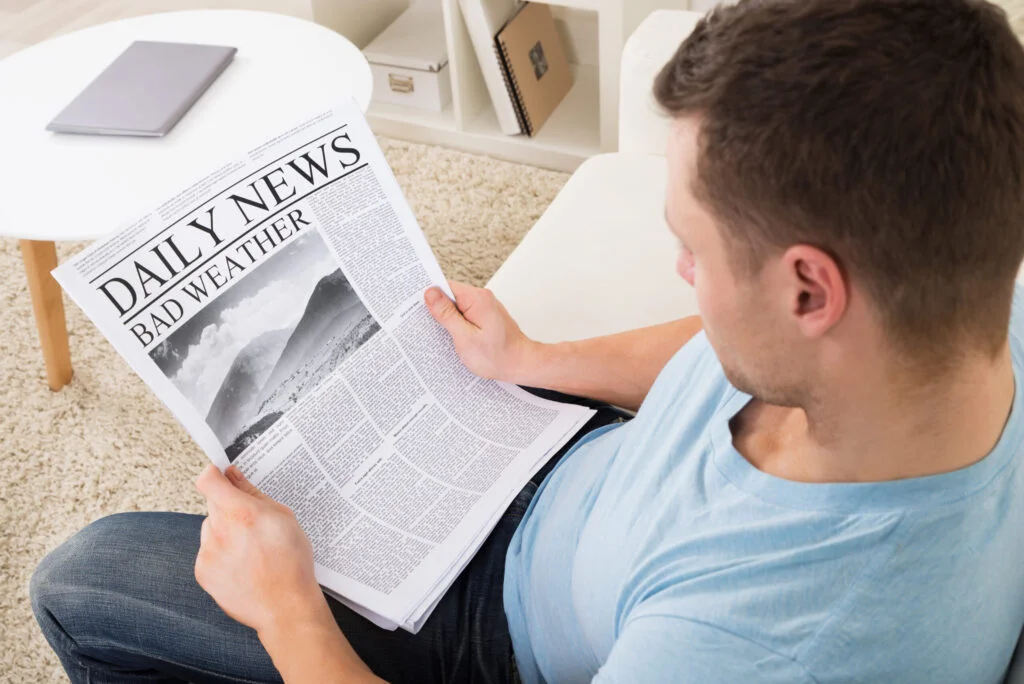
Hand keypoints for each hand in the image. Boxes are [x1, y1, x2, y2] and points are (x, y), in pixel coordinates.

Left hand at [194, 465, 331, 638]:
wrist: (285, 606)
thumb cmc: (291, 562)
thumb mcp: (283, 518)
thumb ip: (253, 493)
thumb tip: (234, 475)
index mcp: (240, 513)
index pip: (208, 480)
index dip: (214, 474)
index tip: (221, 476)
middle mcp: (219, 530)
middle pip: (213, 504)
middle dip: (229, 506)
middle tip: (251, 522)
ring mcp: (208, 553)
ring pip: (210, 528)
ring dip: (224, 530)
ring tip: (251, 549)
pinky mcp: (202, 571)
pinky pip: (208, 551)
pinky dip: (221, 553)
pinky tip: (242, 565)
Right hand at [424, 280, 540, 382]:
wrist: (522, 365)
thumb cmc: (497, 356)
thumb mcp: (465, 338)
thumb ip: (447, 315)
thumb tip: (430, 293)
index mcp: (477, 299)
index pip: (445, 286)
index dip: (429, 294)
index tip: (413, 304)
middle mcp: (482, 298)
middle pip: (450, 295)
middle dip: (436, 308)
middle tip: (423, 323)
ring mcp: (484, 307)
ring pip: (456, 306)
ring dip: (446, 318)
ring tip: (437, 332)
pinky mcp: (485, 316)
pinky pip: (464, 314)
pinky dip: (456, 323)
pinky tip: (451, 336)